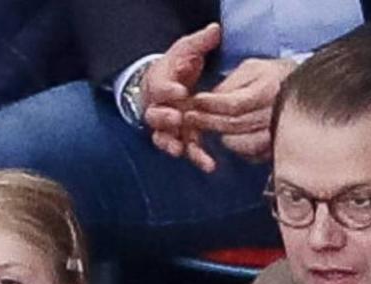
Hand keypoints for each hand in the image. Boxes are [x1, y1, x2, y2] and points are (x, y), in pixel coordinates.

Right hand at [141, 23, 220, 171]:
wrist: (171, 84)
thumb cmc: (177, 66)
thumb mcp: (187, 50)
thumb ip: (200, 42)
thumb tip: (215, 31)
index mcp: (159, 84)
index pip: (159, 87)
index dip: (168, 90)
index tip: (180, 91)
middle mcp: (158, 107)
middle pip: (155, 116)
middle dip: (165, 118)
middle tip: (177, 118)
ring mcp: (167, 126)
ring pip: (164, 138)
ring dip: (172, 144)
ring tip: (181, 150)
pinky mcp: (179, 138)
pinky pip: (183, 150)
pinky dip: (194, 158)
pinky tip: (208, 165)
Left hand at [188, 58, 296, 162]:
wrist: (306, 88)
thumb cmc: (274, 76)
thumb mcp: (252, 68)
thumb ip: (231, 84)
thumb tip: (209, 101)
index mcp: (268, 89)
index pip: (234, 104)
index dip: (211, 105)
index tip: (195, 101)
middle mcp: (276, 113)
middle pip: (234, 125)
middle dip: (208, 121)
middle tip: (190, 117)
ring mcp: (278, 134)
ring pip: (240, 144)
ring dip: (221, 135)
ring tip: (210, 126)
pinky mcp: (277, 147)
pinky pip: (251, 154)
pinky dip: (237, 147)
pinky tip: (231, 136)